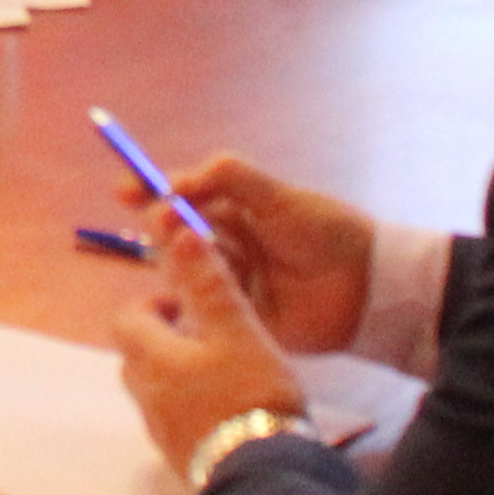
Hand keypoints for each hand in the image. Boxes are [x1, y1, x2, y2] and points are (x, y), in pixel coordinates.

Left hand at [111, 213, 309, 471]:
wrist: (264, 479)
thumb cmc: (250, 397)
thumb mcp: (238, 332)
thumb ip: (208, 285)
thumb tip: (180, 234)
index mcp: (151, 358)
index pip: (125, 318)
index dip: (150, 304)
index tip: (184, 304)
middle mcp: (145, 395)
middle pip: (136, 354)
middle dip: (163, 337)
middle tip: (205, 334)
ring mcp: (160, 431)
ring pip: (153, 389)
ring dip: (175, 372)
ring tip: (220, 369)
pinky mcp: (180, 458)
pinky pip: (172, 420)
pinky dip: (187, 405)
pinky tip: (225, 408)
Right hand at [124, 152, 373, 354]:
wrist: (367, 287)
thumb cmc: (325, 232)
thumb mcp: (278, 196)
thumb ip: (229, 176)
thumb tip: (177, 178)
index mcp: (231, 210)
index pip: (178, 196)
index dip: (148, 192)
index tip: (126, 192)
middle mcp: (222, 244)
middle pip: (173, 233)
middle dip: (165, 224)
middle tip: (172, 221)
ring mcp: (227, 282)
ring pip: (183, 269)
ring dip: (184, 259)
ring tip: (204, 253)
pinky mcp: (235, 318)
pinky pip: (201, 309)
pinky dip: (192, 301)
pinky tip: (195, 294)